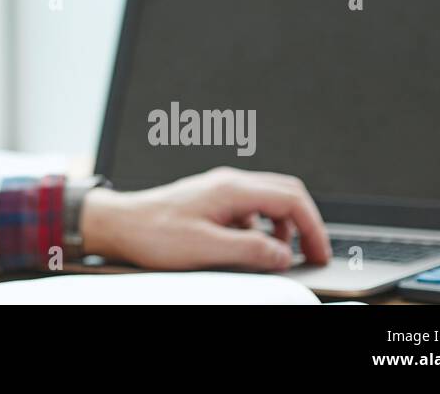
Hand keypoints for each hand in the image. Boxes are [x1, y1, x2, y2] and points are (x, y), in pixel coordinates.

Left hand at [79, 166, 331, 271]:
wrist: (119, 224)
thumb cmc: (154, 233)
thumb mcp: (206, 249)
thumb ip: (250, 251)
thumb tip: (284, 255)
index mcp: (231, 189)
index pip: (291, 198)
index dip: (313, 227)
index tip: (320, 253)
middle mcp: (228, 183)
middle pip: (284, 193)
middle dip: (304, 224)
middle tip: (312, 254)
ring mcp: (219, 190)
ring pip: (267, 201)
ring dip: (282, 227)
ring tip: (280, 256)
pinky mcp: (211, 201)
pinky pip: (249, 210)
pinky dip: (261, 228)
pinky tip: (251, 248)